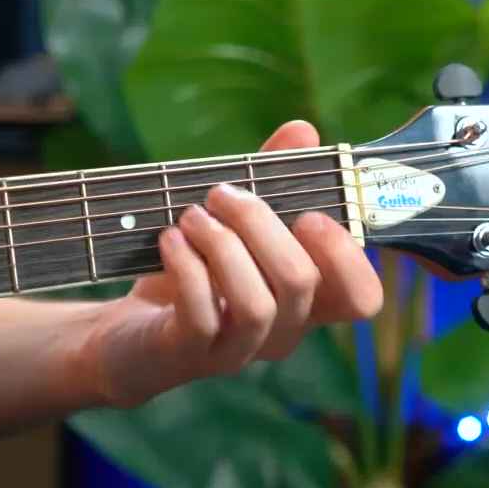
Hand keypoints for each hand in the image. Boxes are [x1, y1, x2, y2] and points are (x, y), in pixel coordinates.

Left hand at [79, 120, 382, 406]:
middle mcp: (283, 330)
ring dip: (224, 246)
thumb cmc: (196, 269)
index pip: (361, 298)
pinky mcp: (189, 356)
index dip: (346, 256)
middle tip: (222, 194)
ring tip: (192, 216)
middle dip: (261, 224)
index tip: (308, 215)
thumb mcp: (235, 220)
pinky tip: (170, 240)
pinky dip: (187, 269)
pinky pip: (202, 317)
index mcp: (308, 299)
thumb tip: (303, 131)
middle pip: (301, 283)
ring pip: (257, 305)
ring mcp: (238, 349)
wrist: (128, 333)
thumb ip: (273, 177)